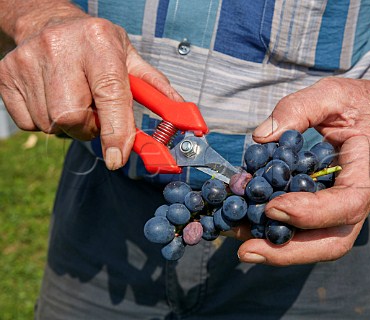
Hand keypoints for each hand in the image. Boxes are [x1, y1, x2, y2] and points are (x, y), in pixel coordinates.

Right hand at [0, 8, 181, 169]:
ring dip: (70, 125)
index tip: (117, 158)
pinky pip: (29, 124)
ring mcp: (28, 62)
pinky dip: (46, 121)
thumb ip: (156, 90)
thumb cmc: (95, 45)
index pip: (110, 95)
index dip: (116, 131)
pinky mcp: (5, 76)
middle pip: (73, 117)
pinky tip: (53, 99)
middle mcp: (60, 49)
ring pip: (52, 125)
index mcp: (99, 44)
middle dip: (90, 127)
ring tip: (75, 100)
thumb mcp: (129, 58)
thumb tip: (185, 119)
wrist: (47, 22)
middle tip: (95, 113)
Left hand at [236, 77, 369, 265]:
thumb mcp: (332, 93)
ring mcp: (343, 208)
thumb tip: (261, 137)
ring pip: (317, 243)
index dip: (311, 212)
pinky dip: (275, 231)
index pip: (348, 204)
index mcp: (369, 170)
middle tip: (247, 249)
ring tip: (236, 237)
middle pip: (333, 242)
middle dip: (290, 252)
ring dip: (277, 248)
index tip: (272, 207)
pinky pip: (305, 229)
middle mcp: (360, 199)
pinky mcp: (327, 207)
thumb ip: (298, 108)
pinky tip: (244, 223)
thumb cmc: (361, 104)